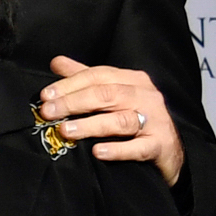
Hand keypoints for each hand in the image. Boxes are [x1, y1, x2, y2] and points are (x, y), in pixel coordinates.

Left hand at [40, 56, 184, 186]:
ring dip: (91, 124)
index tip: (45, 95)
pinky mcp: (160, 145)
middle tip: (48, 112)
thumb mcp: (114, 94)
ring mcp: (155, 121)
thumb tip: (57, 62)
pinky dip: (118, 150)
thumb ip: (86, 78)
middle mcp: (146, 97)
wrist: (170, 150)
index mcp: (133, 80)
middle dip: (74, 102)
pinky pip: (138, 148)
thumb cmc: (136, 118)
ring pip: (121, 120)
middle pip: (107, 94)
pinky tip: (98, 152)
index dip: (70, 84)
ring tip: (66, 130)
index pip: (99, 76)